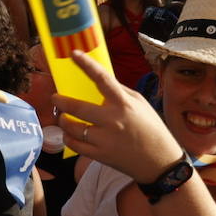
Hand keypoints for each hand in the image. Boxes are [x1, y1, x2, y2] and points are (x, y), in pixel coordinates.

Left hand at [51, 50, 183, 184]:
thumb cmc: (152, 129)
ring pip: (72, 128)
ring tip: (62, 117)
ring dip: (63, 120)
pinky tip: (69, 134)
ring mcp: (105, 139)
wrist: (160, 162)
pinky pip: (75, 145)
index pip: (102, 78)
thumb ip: (120, 91)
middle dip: (61, 101)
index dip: (87, 64)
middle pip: (78, 107)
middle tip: (55, 97)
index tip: (74, 54)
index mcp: (124, 104)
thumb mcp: (141, 104)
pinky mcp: (100, 155)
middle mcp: (112, 120)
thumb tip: (102, 79)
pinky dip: (68, 138)